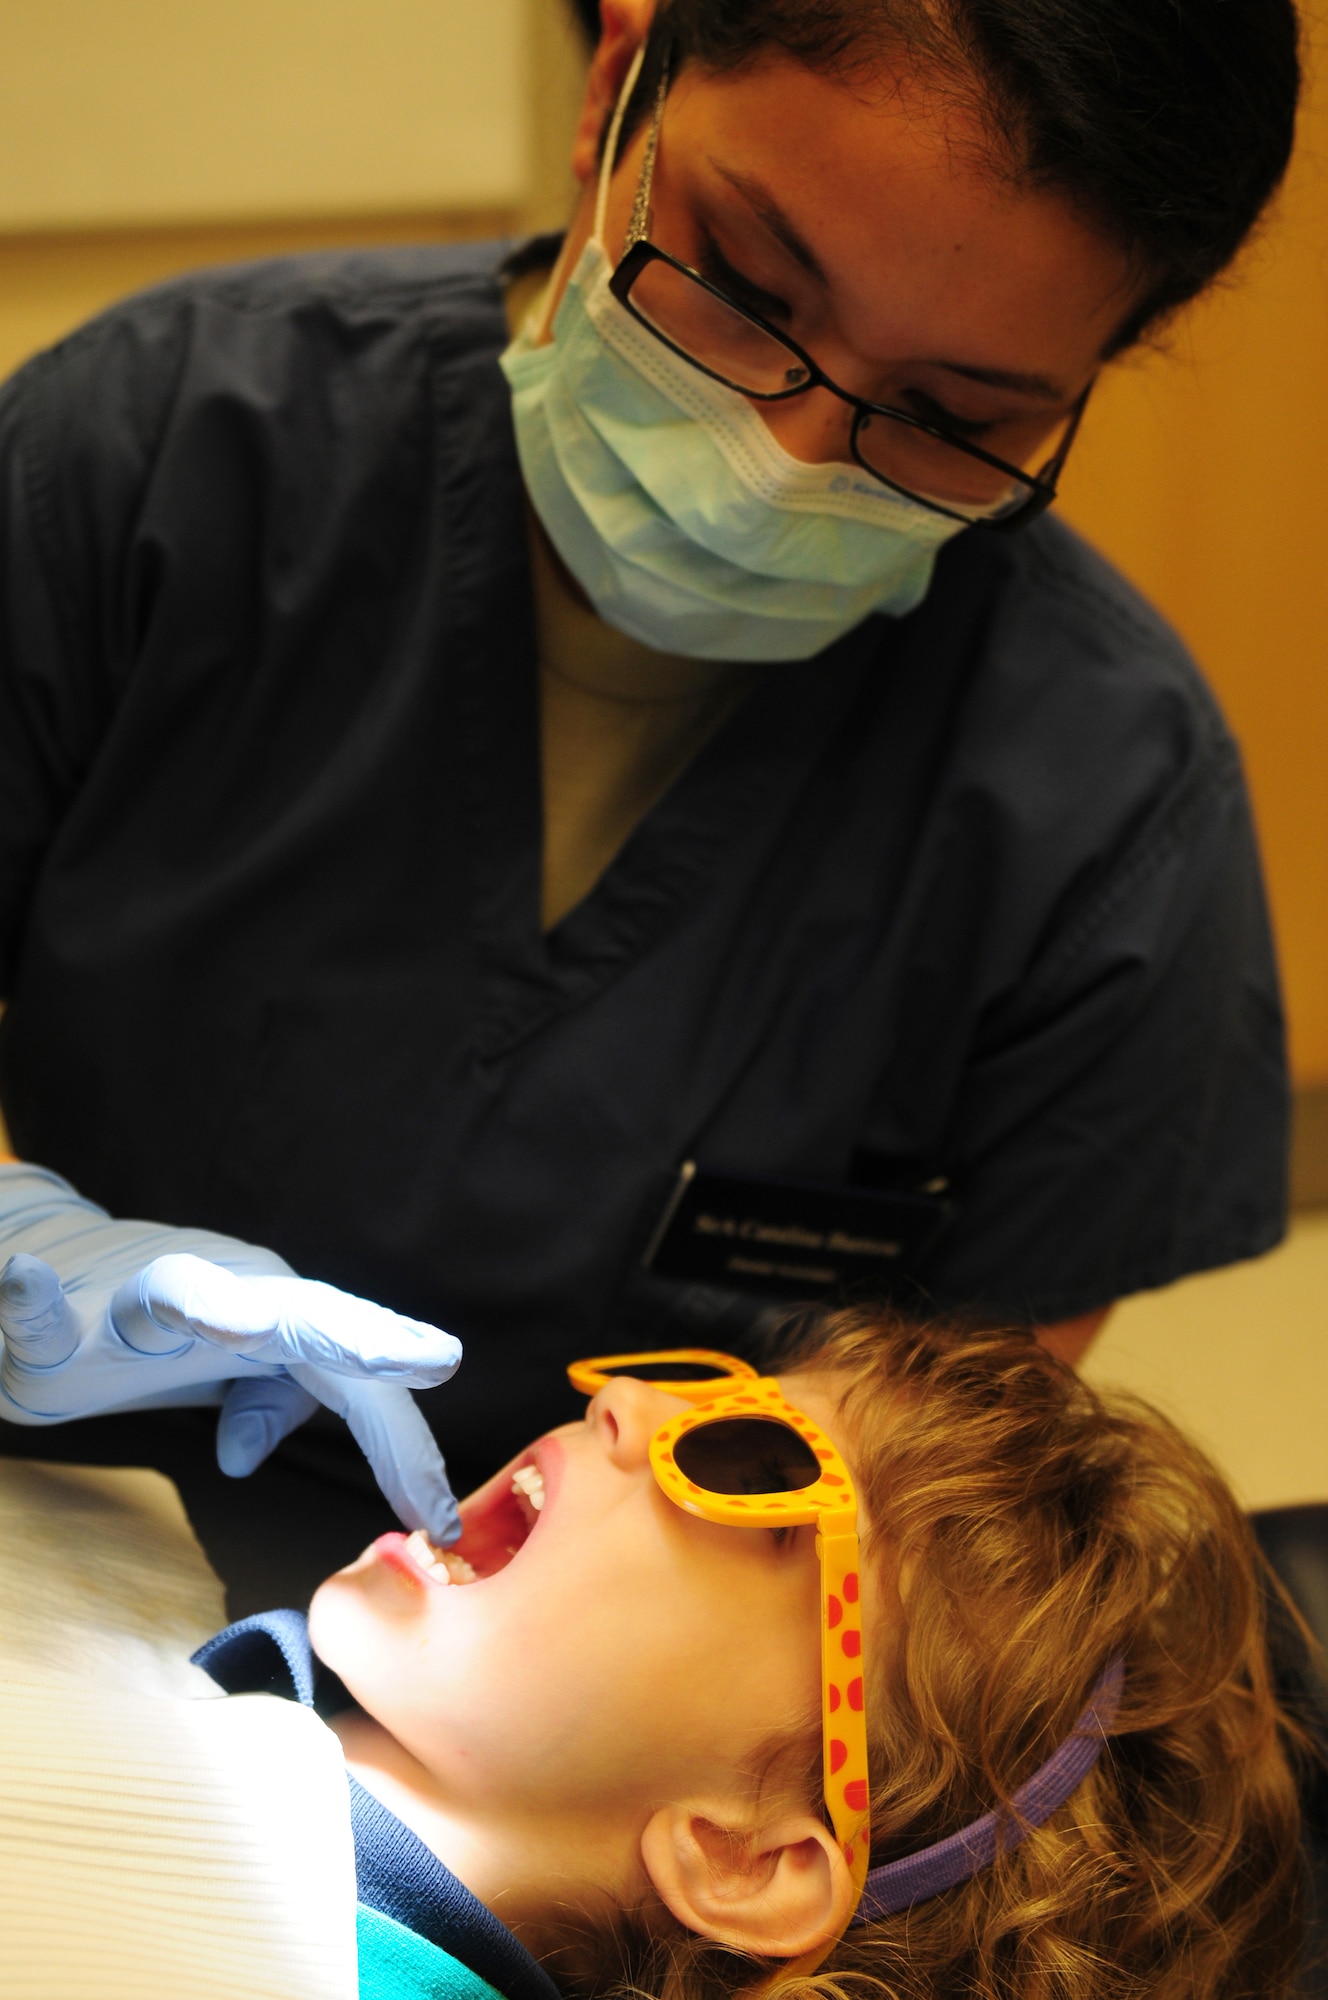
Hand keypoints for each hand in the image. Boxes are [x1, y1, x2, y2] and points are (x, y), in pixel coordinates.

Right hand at [0, 1251, 463, 1544]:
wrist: (48, 1267)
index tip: (437, 1513)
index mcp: (278, 1319)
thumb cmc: (149, 1334)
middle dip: (367, 1337)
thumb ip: (272, 1401)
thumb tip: (253, 1453)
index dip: (400, 1440)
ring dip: (212, 1305)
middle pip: (306, 1315)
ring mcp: (139, 1292)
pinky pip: (44, 1307)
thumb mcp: (228, 1374)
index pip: (357, 1378)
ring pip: (182, 1290)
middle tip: (433, 1359)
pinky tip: (25, 1280)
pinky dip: (33, 1297)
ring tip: (243, 1328)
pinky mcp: (59, 1309)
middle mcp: (226, 1289)